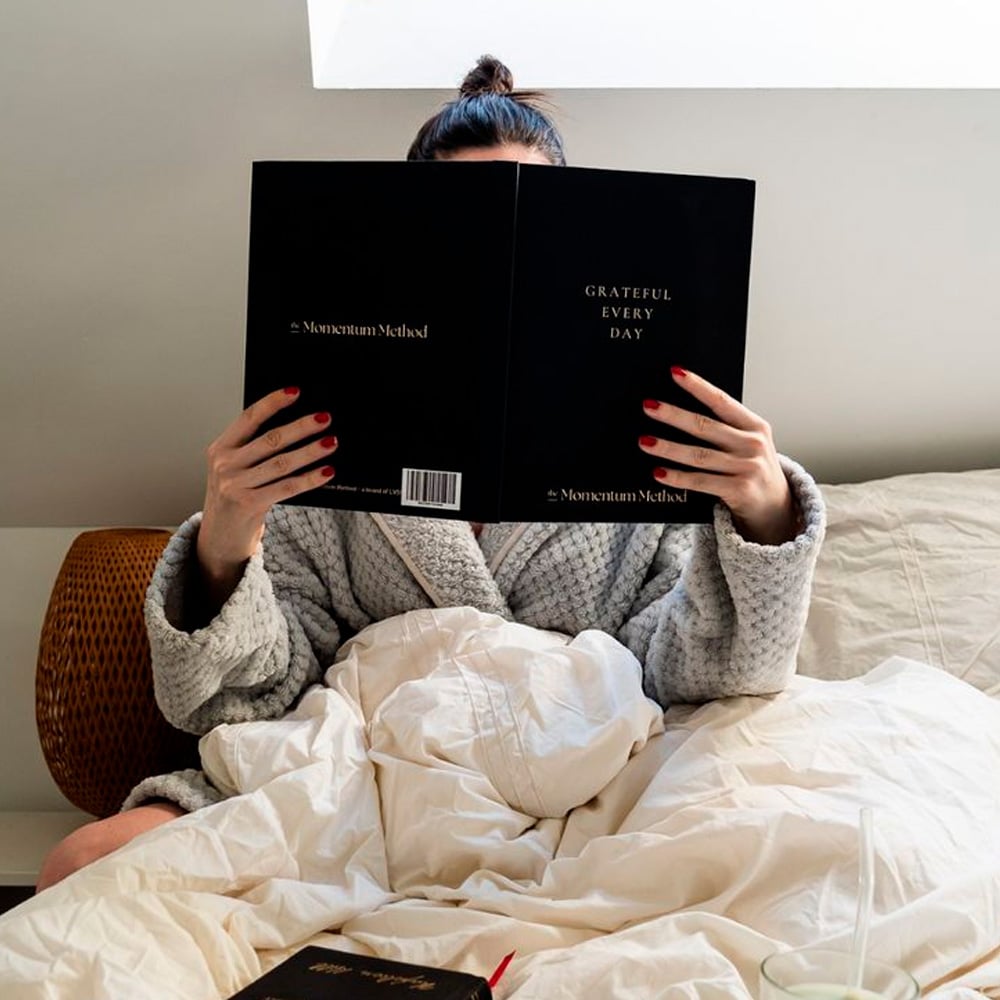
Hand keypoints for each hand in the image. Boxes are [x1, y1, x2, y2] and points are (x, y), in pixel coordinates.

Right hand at [196, 387, 337, 606]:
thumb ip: (254, 450)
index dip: (273, 402)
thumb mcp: (234, 469)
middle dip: (302, 427)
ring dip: (311, 451)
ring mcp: (235, 485)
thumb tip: (297, 427)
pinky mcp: (249, 505)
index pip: (249, 418)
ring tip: (331, 442)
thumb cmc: (233, 498)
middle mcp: (225, 464)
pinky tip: (326, 471)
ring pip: (282, 462)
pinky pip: (287, 487)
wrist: (219, 539)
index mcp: (220, 449)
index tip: (296, 391)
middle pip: (271, 439)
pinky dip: (309, 478)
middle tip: (325, 418)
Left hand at [639, 367, 799, 544]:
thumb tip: (678, 414)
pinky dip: (677, 477)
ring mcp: (747, 468)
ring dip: (668, 448)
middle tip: (648, 406)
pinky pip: (700, 481)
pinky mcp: (739, 490)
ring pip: (698, 455)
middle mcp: (753, 444)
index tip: (675, 373)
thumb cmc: (752, 469)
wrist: (776, 506)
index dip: (698, 386)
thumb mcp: (748, 443)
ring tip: (644, 441)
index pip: (722, 401)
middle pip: (705, 426)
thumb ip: (724, 429)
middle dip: (673, 415)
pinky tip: (658, 472)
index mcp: (755, 426)